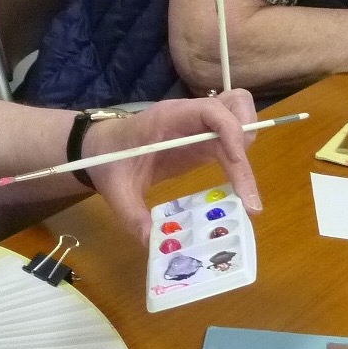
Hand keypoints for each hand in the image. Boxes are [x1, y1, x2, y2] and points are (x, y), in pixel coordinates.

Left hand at [83, 90, 261, 243]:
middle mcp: (189, 115)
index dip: (231, 132)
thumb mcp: (116, 190)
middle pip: (235, 105)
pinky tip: (237, 184)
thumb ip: (132, 215)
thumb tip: (152, 243)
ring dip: (247, 144)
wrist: (100, 149)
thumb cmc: (107, 160)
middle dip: (245, 139)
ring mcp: (198, 124)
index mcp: (169, 118)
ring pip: (239, 114)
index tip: (237, 163)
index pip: (211, 110)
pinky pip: (232, 134)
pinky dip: (241, 153)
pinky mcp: (202, 138)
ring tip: (243, 186)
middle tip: (243, 185)